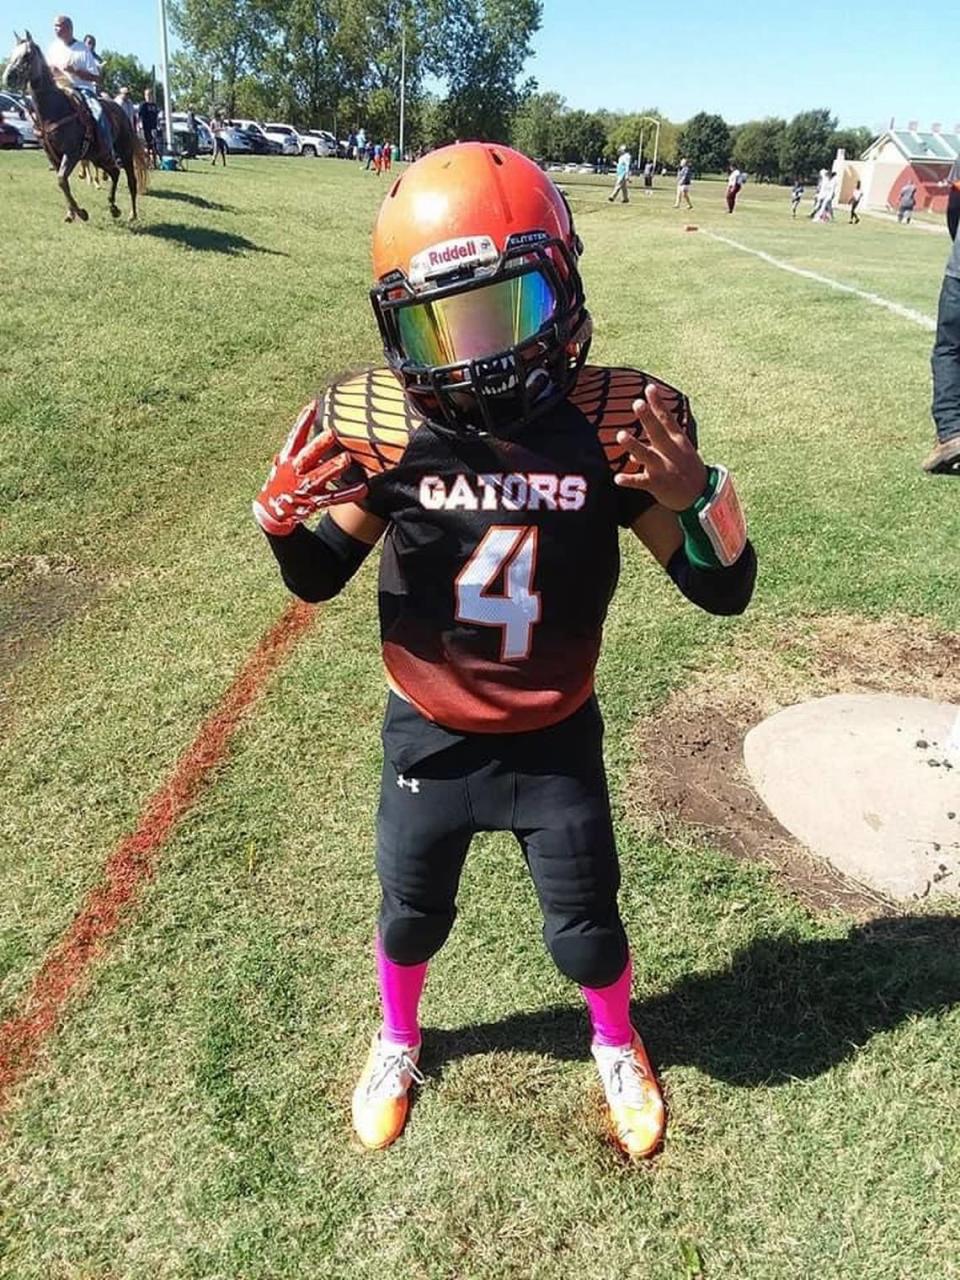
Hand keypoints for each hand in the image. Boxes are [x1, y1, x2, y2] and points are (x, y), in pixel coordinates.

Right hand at [252, 400, 367, 534]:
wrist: (271, 511)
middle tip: (332, 433)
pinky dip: (348, 494)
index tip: (313, 405)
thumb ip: (297, 446)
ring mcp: (304, 488)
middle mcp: (295, 472)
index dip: (303, 421)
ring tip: (346, 459)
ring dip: (333, 468)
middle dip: (319, 445)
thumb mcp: (283, 461)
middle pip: (307, 456)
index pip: (295, 437)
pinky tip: (362, 489)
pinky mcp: (314, 502)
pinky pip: (333, 498)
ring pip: (320, 477)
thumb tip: (309, 422)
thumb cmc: (282, 479)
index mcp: (287, 459)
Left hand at [614, 383, 707, 510]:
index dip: (658, 404)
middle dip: (647, 418)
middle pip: (657, 432)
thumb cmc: (686, 470)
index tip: (649, 388)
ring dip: (634, 446)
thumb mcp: (677, 455)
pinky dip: (629, 480)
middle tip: (637, 403)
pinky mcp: (658, 484)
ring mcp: (664, 468)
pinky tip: (617, 478)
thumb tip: (632, 455)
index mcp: (677, 441)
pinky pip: (641, 482)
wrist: (702, 496)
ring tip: (620, 435)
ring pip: (647, 455)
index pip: (667, 419)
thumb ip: (654, 451)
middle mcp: (671, 452)